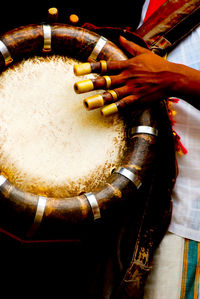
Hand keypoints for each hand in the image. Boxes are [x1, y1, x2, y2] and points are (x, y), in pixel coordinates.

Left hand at [74, 36, 194, 114]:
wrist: (171, 78)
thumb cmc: (157, 65)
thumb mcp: (143, 52)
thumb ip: (130, 46)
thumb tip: (120, 37)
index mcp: (126, 65)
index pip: (104, 66)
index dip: (89, 68)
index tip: (76, 70)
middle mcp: (126, 77)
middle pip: (104, 81)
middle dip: (89, 84)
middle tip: (76, 88)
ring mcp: (131, 89)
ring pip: (112, 94)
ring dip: (98, 99)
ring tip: (86, 103)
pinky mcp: (137, 99)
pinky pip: (124, 104)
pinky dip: (114, 108)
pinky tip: (104, 112)